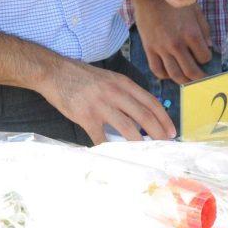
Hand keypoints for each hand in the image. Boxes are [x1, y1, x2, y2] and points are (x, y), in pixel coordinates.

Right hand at [39, 59, 174, 143]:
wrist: (55, 72)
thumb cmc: (83, 77)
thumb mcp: (109, 79)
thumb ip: (125, 93)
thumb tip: (141, 114)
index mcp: (124, 83)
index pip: (151, 102)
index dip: (164, 118)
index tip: (171, 131)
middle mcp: (116, 93)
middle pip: (144, 115)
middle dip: (159, 132)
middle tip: (166, 144)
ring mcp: (101, 105)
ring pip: (128, 127)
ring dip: (140, 143)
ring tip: (147, 152)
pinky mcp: (86, 116)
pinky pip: (101, 137)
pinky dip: (109, 148)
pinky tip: (115, 155)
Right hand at [132, 0, 211, 83]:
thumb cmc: (173, 1)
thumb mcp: (194, 10)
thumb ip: (204, 29)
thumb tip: (209, 46)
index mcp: (191, 33)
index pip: (204, 57)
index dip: (207, 58)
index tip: (205, 57)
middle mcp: (177, 44)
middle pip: (191, 71)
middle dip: (199, 78)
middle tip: (202, 79)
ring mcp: (161, 48)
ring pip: (175, 75)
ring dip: (184, 81)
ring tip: (188, 81)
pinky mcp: (149, 49)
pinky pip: (157, 70)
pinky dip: (164, 76)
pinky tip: (169, 73)